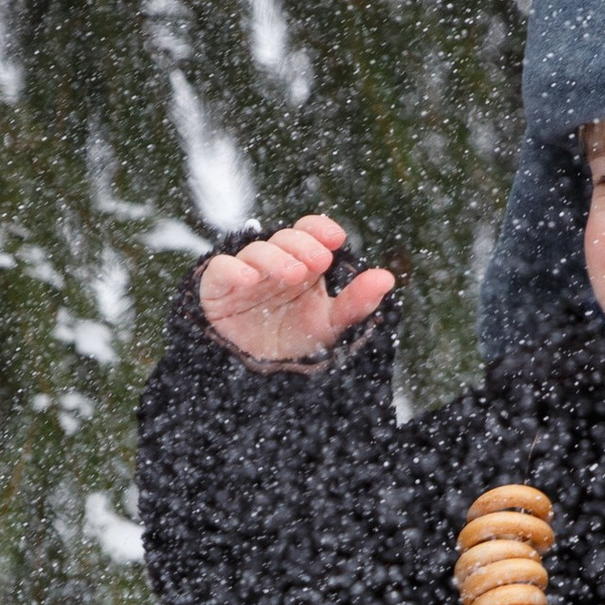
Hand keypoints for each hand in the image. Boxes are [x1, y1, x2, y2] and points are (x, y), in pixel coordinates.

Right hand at [198, 214, 395, 367]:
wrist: (257, 374)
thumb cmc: (295, 341)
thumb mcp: (330, 325)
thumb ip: (356, 302)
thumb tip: (388, 277)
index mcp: (301, 263)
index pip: (308, 232)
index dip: (319, 229)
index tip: (336, 238)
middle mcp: (273, 263)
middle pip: (285, 238)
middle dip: (302, 244)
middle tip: (319, 261)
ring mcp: (245, 274)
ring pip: (256, 251)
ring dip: (276, 258)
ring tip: (294, 274)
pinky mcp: (217, 288)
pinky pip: (220, 270)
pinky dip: (233, 270)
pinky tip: (249, 279)